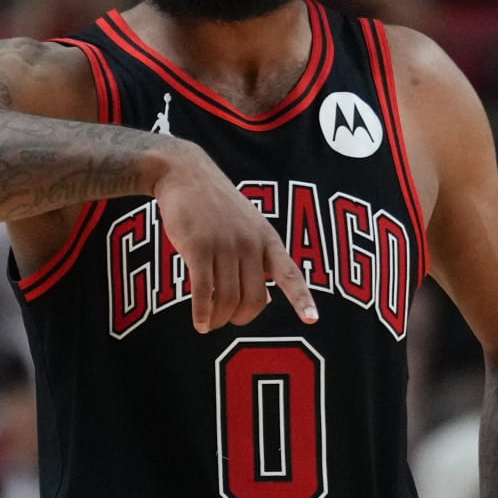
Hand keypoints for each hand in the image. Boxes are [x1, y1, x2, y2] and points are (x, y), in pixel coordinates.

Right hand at [151, 140, 318, 332]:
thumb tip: (268, 300)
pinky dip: (202, 312)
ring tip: (210, 323)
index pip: (290, 273)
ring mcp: (224, 244)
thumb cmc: (215, 205)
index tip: (311, 320)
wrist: (185, 174)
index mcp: (267, 238)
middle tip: (228, 321)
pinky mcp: (198, 246)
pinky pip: (203, 291)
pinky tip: (199, 323)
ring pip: (227, 298)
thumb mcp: (247, 227)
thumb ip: (259, 261)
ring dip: (219, 318)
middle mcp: (250, 242)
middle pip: (254, 298)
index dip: (301, 299)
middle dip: (241, 317)